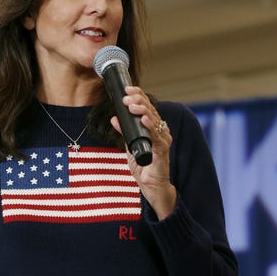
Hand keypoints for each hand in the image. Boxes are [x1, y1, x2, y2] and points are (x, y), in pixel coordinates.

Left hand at [111, 85, 176, 218]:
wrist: (151, 186)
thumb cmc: (143, 167)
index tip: (127, 89)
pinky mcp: (162, 150)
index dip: (138, 96)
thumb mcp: (129, 146)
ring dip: (142, 110)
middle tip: (126, 96)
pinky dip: (150, 126)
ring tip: (131, 104)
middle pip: (151, 110)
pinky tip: (143, 119)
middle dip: (138, 100)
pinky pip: (157, 135)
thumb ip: (124, 132)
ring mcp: (163, 140)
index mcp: (153, 128)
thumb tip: (114, 118)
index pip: (147, 107)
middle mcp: (161, 131)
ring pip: (154, 119)